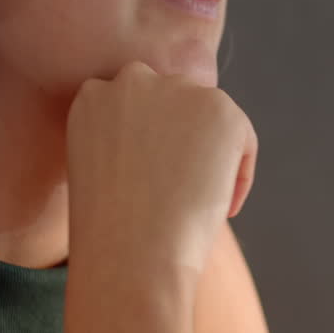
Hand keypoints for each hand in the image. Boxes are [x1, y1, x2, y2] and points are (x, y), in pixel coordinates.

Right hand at [65, 61, 257, 278]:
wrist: (131, 251)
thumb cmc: (111, 233)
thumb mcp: (102, 174)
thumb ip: (127, 144)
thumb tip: (173, 144)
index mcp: (92, 97)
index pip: (134, 106)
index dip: (151, 142)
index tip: (155, 180)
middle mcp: (131, 81)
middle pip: (173, 102)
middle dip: (182, 139)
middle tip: (184, 189)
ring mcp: (178, 90)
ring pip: (208, 117)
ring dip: (211, 152)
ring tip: (202, 200)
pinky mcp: (220, 108)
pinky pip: (241, 138)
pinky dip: (239, 174)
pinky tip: (224, 210)